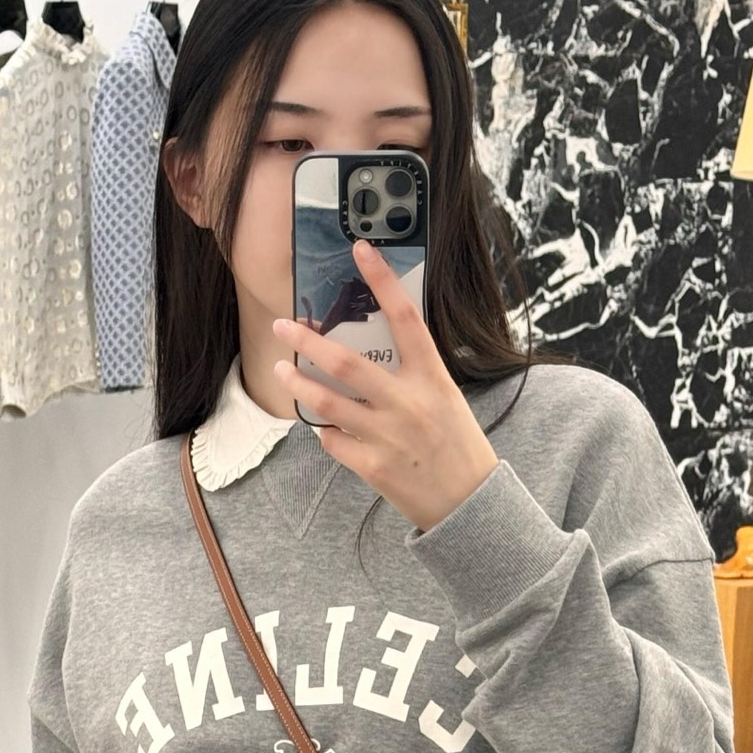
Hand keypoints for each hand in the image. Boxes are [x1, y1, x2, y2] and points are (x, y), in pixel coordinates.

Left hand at [272, 238, 499, 533]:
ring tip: (281, 371)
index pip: (406, 318)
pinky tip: (329, 430)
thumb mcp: (445, 399)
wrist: (471, 503)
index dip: (382, 280)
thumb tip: (363, 355)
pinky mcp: (374, 467)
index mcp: (432, 378)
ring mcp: (389, 436)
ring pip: (327, 403)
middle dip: (308, 341)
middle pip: (346, 363)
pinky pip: (333, 441)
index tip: (360, 249)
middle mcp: (409, 403)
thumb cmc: (457, 445)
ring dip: (298, 384)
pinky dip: (326, 432)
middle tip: (283, 326)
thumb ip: (410, 376)